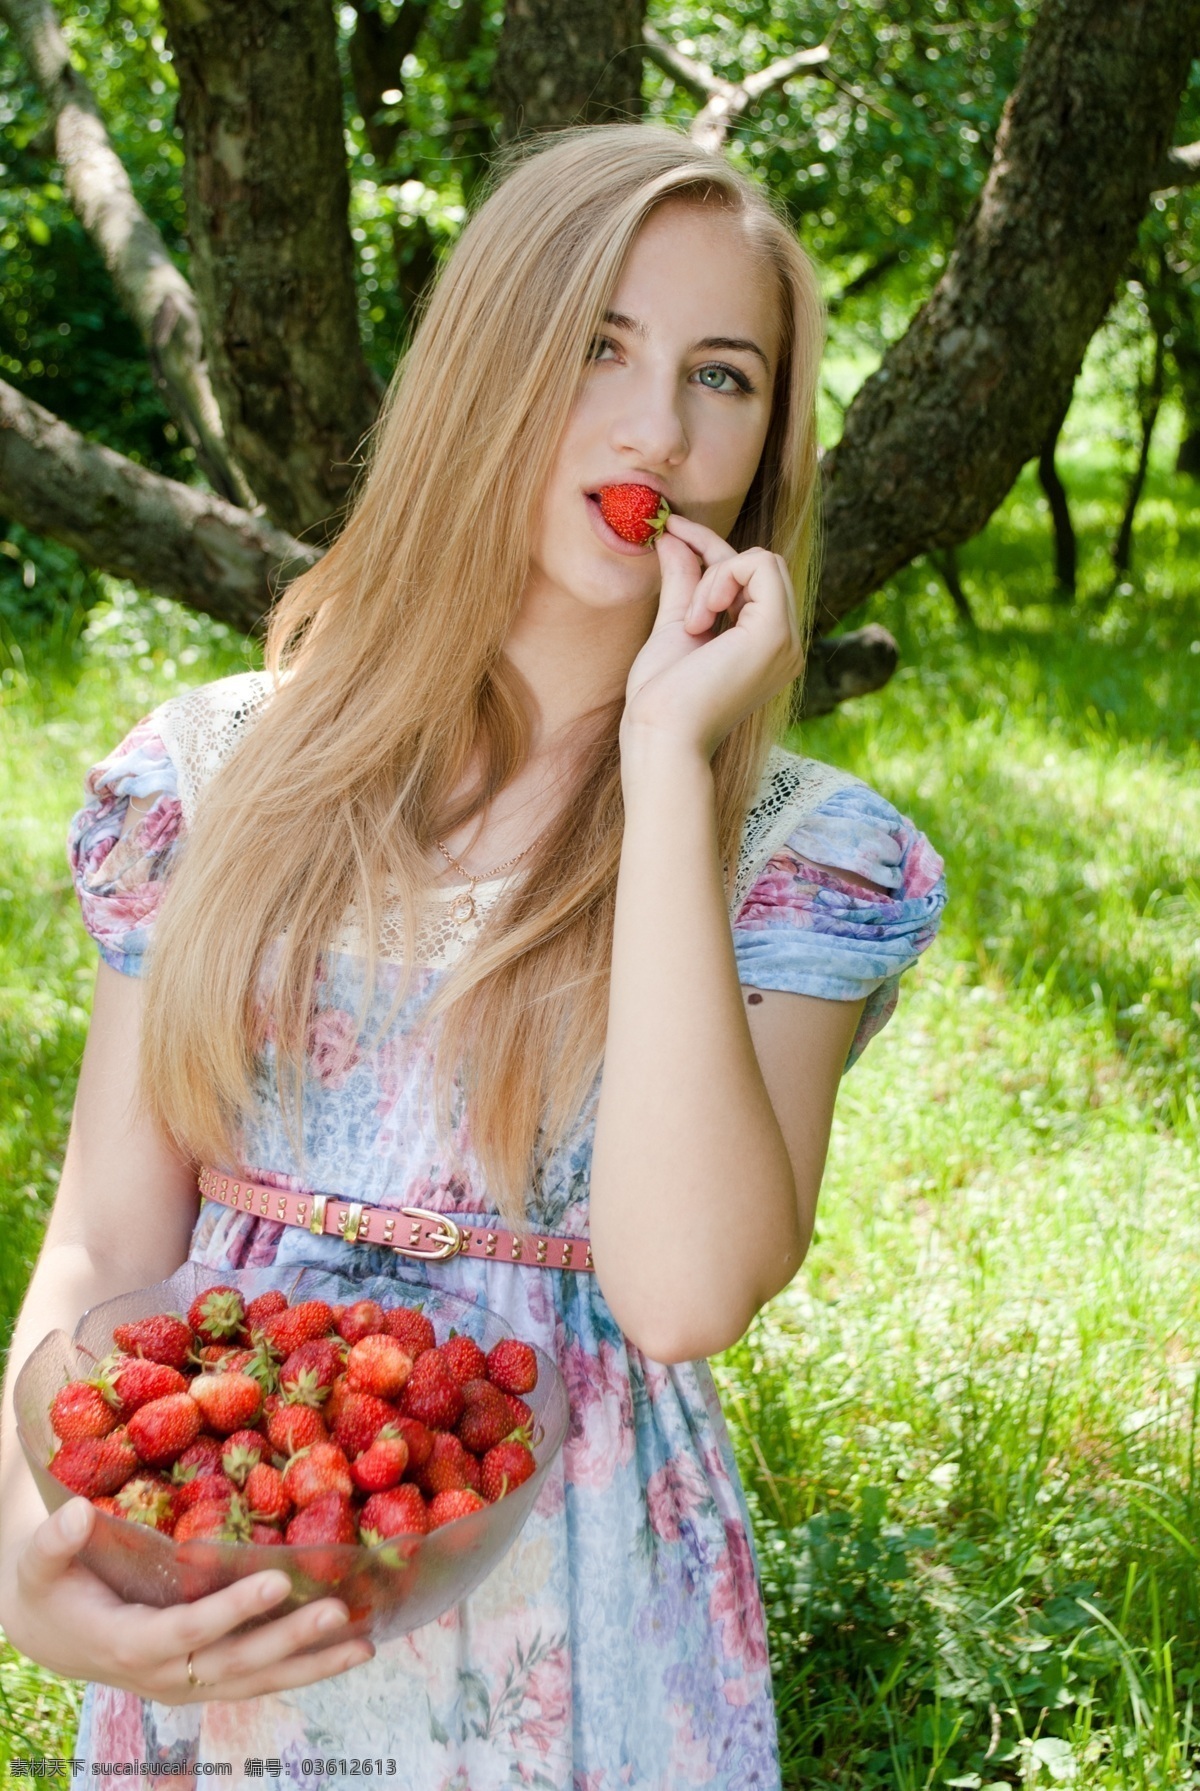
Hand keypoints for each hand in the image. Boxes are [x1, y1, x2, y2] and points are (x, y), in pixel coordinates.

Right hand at [3, 1497, 372, 1701]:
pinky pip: (258, 1678)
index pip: (188, 1632)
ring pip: (256, 1681)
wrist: (52, 1632)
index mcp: (128, 1643)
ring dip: (311, 1664)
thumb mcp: (39, 1563)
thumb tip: (76, 1513)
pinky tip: (347, 1650)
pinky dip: (303, 1667)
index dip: (232, 1611)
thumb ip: (55, 1541)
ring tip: (365, 1644)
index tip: (277, 1581)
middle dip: (290, 1640)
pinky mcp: (204, 1679)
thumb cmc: (50, 1586)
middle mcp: (165, 1674)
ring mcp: (188, 1683)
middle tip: (342, 1611)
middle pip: (235, 1663)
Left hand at [620, 512, 805, 762]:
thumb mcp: (673, 628)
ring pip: (764, 561)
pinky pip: (761, 566)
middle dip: (714, 562)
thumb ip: (682, 582)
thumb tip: (672, 538)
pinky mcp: (777, 635)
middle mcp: (785, 644)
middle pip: (762, 565)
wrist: (662, 738)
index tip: (669, 530)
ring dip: (717, 577)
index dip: (710, 547)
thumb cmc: (662, 700)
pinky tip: (702, 617)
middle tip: (683, 603)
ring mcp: (786, 641)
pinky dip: (724, 578)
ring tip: (693, 622)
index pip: (750, 578)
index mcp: (765, 646)